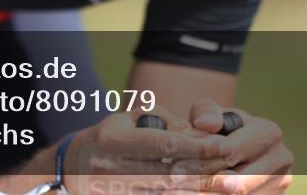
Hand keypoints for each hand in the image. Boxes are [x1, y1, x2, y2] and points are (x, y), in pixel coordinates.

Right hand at [63, 104, 236, 194]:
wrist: (74, 167)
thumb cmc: (112, 136)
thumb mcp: (131, 119)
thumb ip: (164, 122)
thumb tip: (198, 133)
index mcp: (114, 138)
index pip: (164, 144)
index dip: (197, 147)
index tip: (224, 145)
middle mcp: (111, 168)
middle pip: (168, 174)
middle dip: (204, 171)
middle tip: (232, 166)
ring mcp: (113, 191)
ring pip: (165, 193)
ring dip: (198, 189)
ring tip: (225, 181)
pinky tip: (200, 192)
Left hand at [170, 100, 292, 194]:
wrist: (236, 147)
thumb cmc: (218, 128)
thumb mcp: (211, 113)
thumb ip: (207, 114)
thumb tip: (205, 124)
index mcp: (269, 133)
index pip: (230, 152)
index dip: (199, 160)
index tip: (174, 169)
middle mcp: (281, 159)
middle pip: (236, 181)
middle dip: (201, 184)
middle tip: (174, 185)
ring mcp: (280, 183)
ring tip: (178, 193)